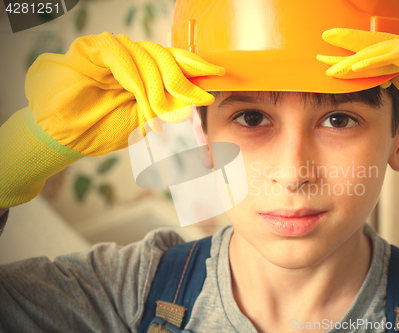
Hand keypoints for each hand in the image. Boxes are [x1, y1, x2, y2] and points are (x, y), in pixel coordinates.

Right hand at [0, 32, 224, 207]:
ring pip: (146, 54)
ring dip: (156, 86)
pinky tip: (140, 97)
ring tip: (156, 111)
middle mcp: (129, 58)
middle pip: (164, 54)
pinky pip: (122, 54)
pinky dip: (135, 78)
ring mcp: (111, 51)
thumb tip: (198, 96)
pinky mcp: (92, 48)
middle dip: (182, 78)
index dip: (195, 64)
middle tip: (197, 97)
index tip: (218, 73)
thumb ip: (168, 103)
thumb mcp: (146, 117)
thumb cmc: (102, 129)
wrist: (66, 139)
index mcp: (141, 72)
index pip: (172, 61)